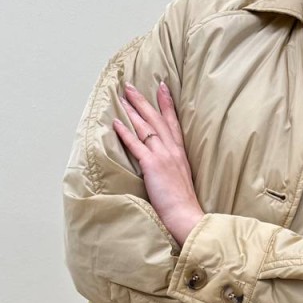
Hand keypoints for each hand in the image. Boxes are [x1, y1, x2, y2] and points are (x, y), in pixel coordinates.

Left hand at [113, 80, 204, 247]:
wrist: (186, 216)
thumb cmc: (184, 206)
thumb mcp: (182, 182)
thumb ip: (173, 170)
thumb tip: (165, 169)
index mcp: (180, 154)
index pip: (173, 123)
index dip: (167, 104)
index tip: (161, 88)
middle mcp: (172, 151)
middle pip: (156, 119)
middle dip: (143, 101)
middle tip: (131, 86)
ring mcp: (163, 156)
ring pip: (146, 127)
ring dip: (132, 111)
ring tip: (121, 97)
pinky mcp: (152, 165)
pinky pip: (136, 144)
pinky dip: (125, 132)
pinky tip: (115, 123)